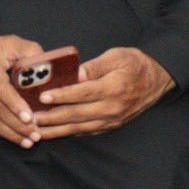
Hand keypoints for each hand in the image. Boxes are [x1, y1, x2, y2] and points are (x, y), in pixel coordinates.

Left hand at [33, 47, 173, 138]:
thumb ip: (95, 66)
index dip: (62, 95)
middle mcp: (112, 108)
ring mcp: (112, 120)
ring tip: (37, 130)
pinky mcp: (111, 125)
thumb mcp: (116, 56)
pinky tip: (55, 132)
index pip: (82, 94)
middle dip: (52, 117)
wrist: (156, 80)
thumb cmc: (135, 64)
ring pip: (79, 127)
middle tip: (31, 117)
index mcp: (113, 88)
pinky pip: (87, 131)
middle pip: (77, 115)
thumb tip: (76, 75)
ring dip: (57, 130)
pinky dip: (70, 133)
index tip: (43, 97)